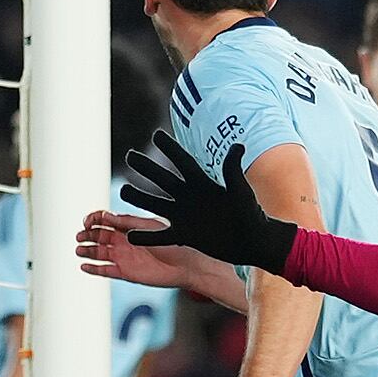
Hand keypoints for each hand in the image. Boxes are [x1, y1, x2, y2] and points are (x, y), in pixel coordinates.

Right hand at [79, 208, 216, 290]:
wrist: (185, 266)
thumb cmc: (172, 243)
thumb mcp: (148, 227)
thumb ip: (127, 222)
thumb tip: (106, 215)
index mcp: (129, 227)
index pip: (104, 221)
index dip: (94, 220)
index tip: (88, 222)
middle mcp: (123, 242)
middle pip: (98, 236)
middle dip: (87, 235)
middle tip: (80, 235)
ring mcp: (123, 257)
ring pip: (98, 253)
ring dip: (87, 251)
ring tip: (79, 250)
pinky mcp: (126, 272)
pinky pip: (105, 270)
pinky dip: (94, 268)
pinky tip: (84, 266)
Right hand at [119, 133, 297, 272]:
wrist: (254, 242)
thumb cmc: (252, 214)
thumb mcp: (241, 191)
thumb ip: (234, 170)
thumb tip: (239, 145)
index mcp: (203, 184)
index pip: (183, 162)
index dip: (171, 148)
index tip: (156, 134)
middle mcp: (190, 197)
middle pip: (163, 179)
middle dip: (146, 168)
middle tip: (129, 156)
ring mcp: (185, 216)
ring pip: (156, 204)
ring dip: (139, 198)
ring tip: (122, 190)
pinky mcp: (185, 236)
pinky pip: (161, 236)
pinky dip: (146, 237)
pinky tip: (129, 235)